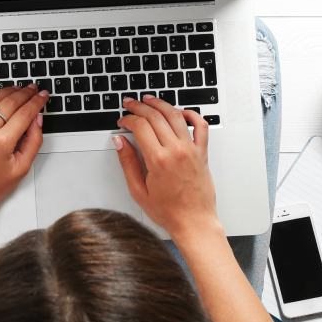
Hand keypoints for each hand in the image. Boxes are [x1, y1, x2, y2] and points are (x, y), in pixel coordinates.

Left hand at [0, 85, 48, 216]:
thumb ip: (33, 141)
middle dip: (25, 93)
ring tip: (16, 89)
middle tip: (33, 89)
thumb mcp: (21, 168)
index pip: (25, 112)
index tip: (43, 95)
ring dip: (6, 90)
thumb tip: (37, 119)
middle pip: (10, 102)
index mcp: (3, 142)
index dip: (37, 101)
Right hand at [114, 96, 220, 240]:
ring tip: (150, 100)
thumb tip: (120, 142)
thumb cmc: (168, 211)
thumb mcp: (138, 190)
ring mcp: (191, 150)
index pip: (140, 126)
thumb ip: (128, 163)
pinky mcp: (202, 153)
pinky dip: (191, 114)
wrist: (194, 222)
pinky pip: (201, 126)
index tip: (122, 121)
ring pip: (175, 115)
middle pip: (155, 116)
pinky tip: (180, 112)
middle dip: (139, 106)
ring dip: (161, 104)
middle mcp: (176, 151)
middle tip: (130, 104)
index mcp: (158, 160)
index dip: (128, 119)